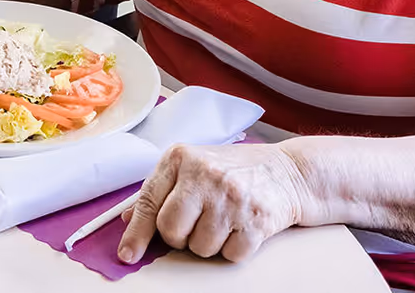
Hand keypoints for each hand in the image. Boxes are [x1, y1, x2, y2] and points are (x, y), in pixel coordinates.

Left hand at [116, 142, 309, 264]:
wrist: (288, 172)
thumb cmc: (234, 170)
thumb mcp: (193, 167)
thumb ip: (161, 191)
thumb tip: (126, 219)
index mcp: (181, 158)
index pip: (149, 201)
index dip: (137, 233)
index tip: (128, 254)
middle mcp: (204, 175)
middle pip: (171, 230)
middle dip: (180, 237)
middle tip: (197, 223)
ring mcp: (231, 197)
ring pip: (199, 248)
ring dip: (209, 243)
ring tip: (223, 220)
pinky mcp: (256, 220)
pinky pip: (229, 256)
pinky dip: (233, 249)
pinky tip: (241, 227)